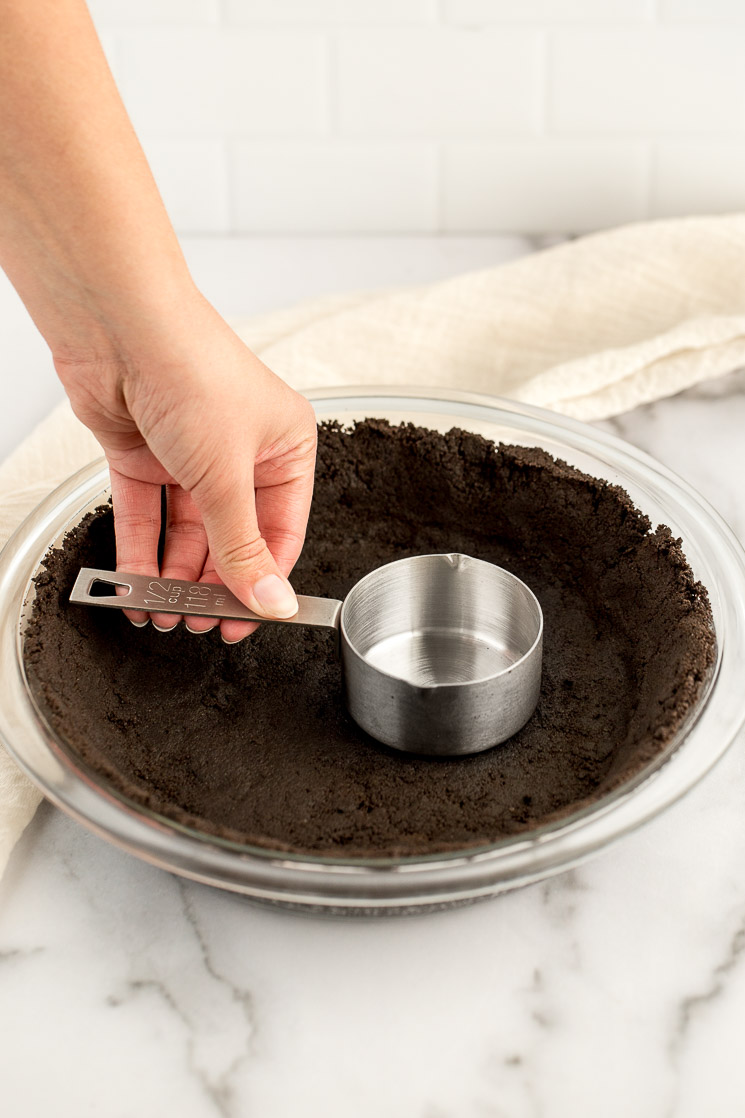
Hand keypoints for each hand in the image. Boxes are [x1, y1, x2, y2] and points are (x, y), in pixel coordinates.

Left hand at [55, 294, 316, 642]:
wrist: (118, 325)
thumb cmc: (192, 369)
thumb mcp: (227, 475)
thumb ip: (243, 546)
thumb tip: (270, 599)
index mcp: (285, 449)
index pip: (281, 534)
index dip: (263, 582)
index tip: (244, 621)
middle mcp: (240, 453)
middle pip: (231, 538)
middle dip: (212, 585)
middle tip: (198, 623)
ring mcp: (189, 456)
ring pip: (186, 534)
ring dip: (173, 577)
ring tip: (164, 613)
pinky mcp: (145, 455)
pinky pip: (147, 518)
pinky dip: (141, 553)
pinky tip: (138, 587)